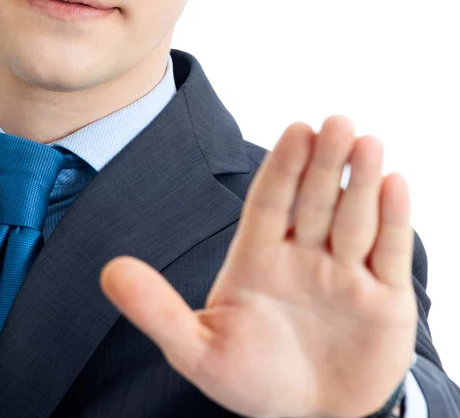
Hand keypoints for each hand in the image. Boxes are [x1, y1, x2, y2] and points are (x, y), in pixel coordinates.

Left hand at [99, 116, 417, 417]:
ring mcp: (345, 274)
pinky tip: (394, 182)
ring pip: (352, 217)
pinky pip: (388, 252)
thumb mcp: (198, 349)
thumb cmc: (250, 380)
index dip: (282, 167)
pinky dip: (393, 219)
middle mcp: (303, 255)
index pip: (269, 201)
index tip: (296, 129)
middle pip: (313, 200)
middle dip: (324, 163)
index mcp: (258, 258)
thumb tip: (107, 272)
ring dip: (359, 181)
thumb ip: (157, 310)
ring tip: (366, 143)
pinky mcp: (385, 299)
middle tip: (336, 122)